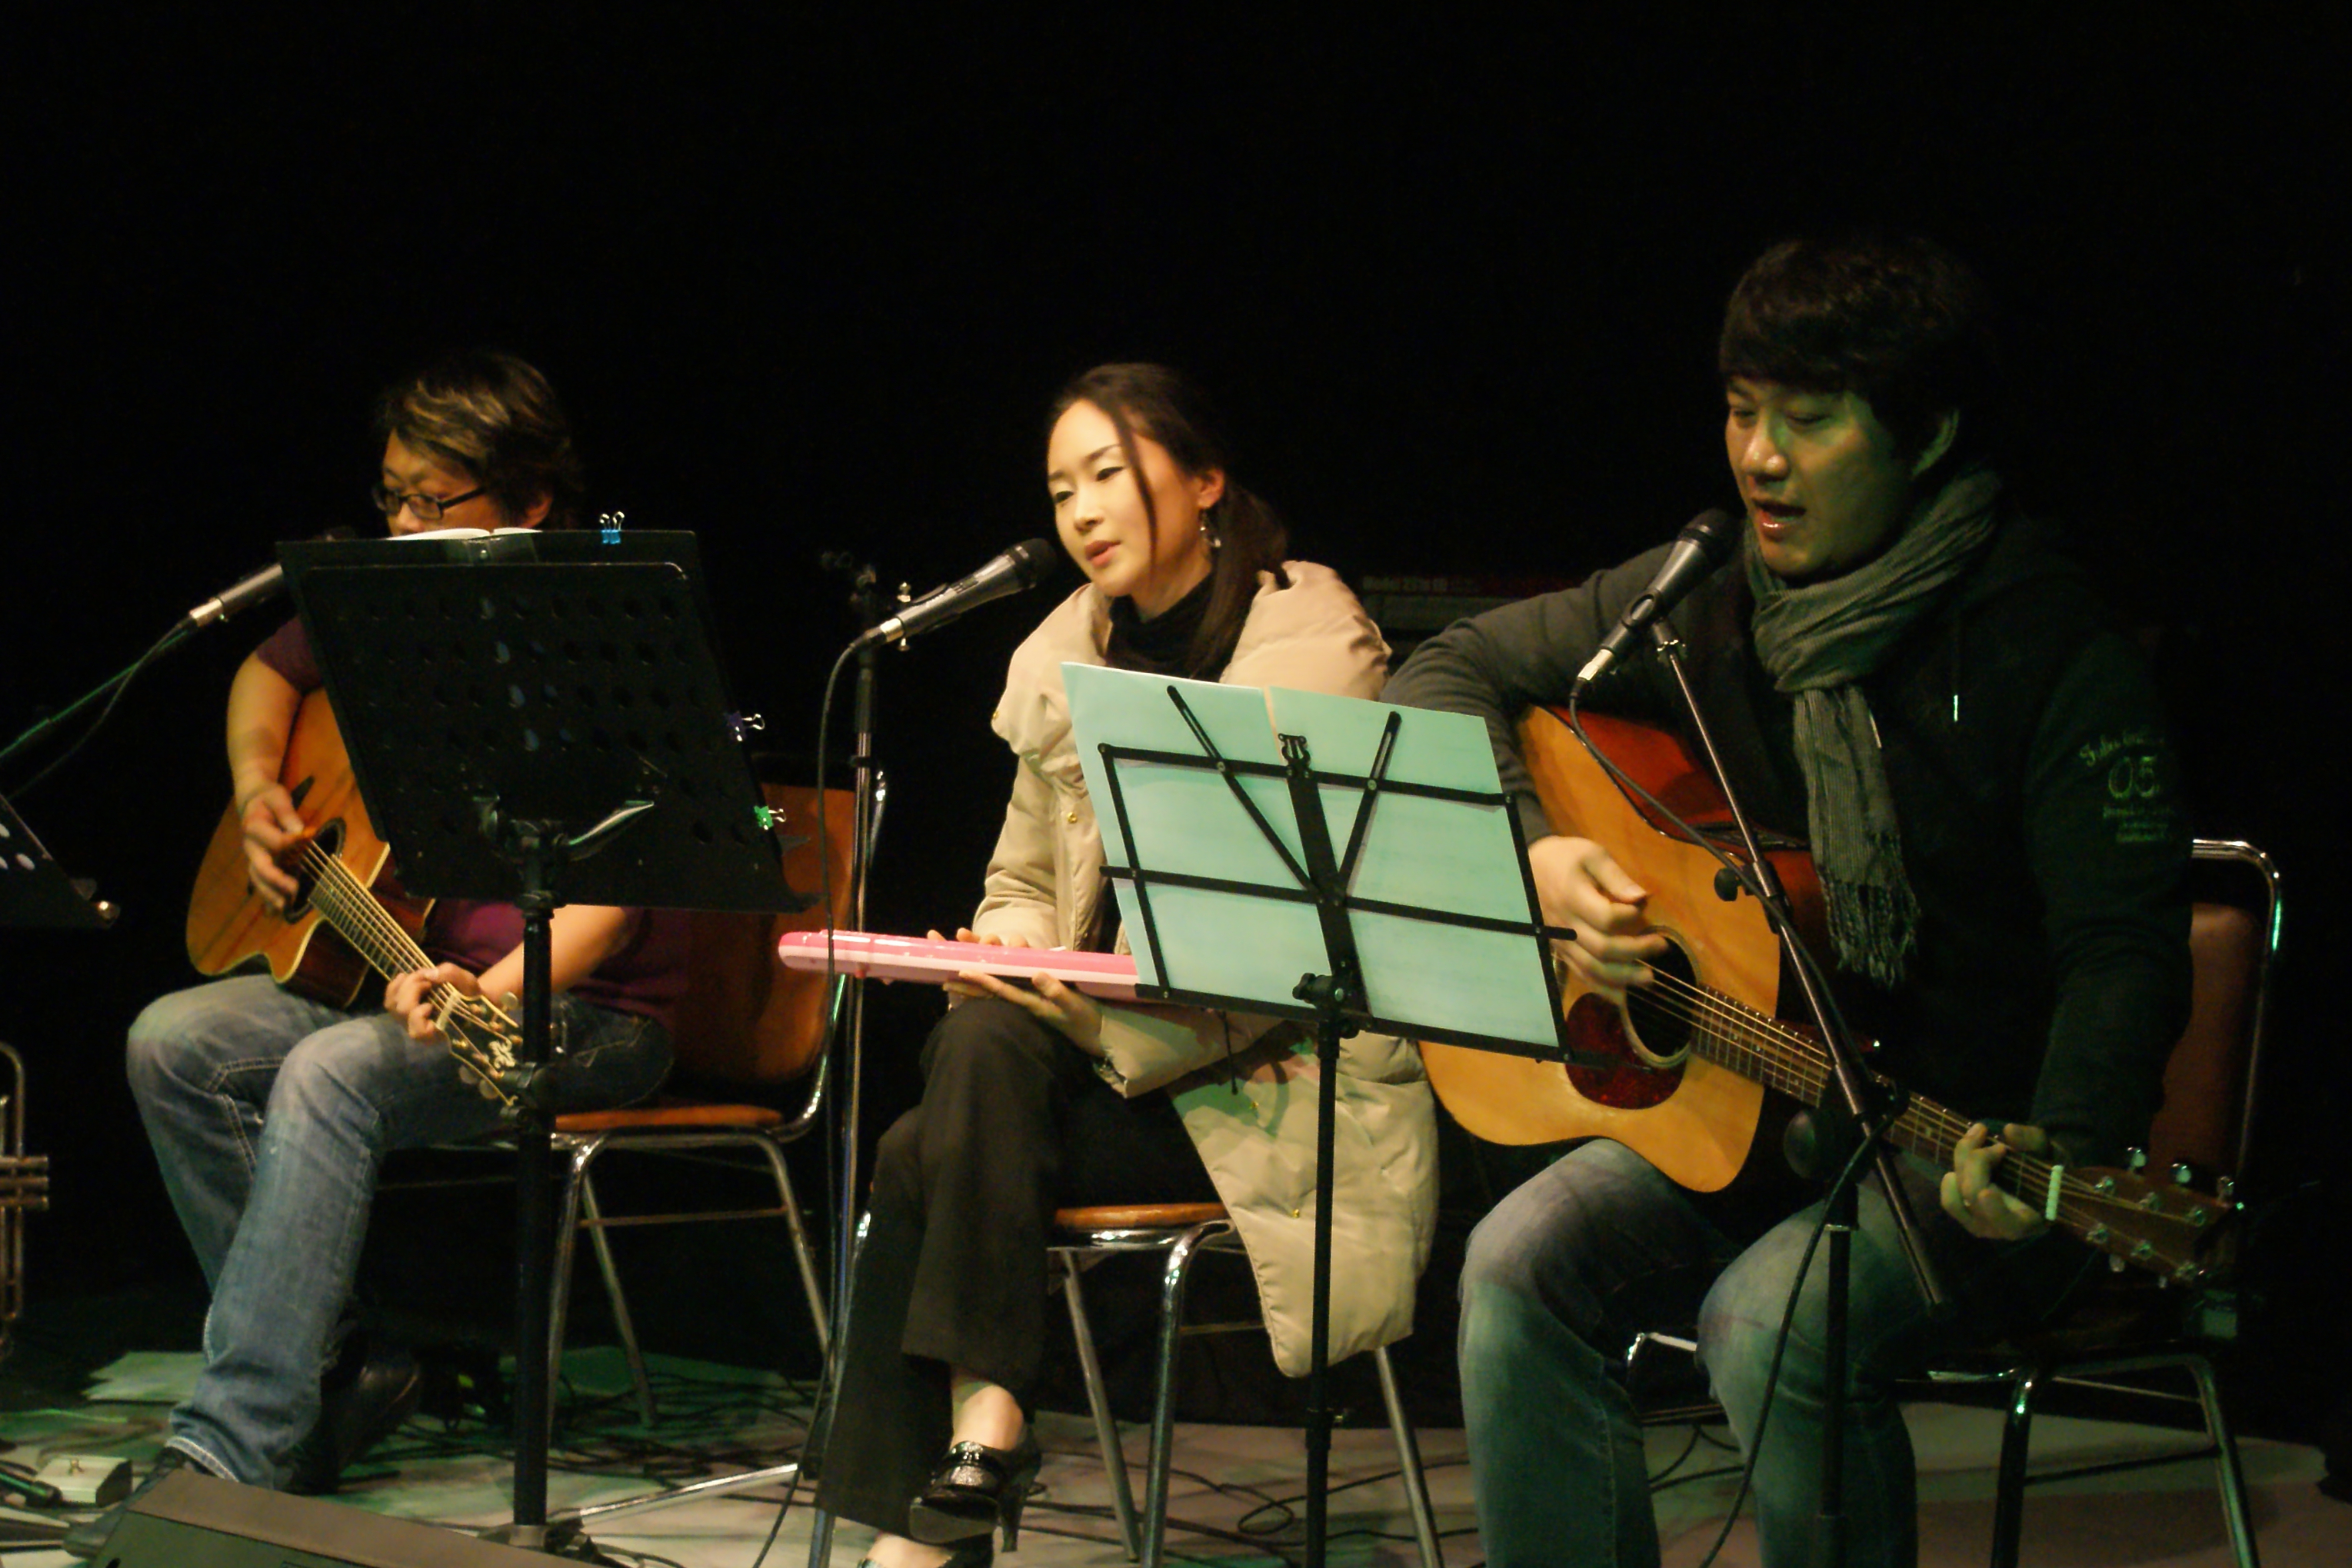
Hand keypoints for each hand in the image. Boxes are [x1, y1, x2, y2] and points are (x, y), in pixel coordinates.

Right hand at [239, 783, 305, 910]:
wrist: (252, 800)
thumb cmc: (268, 799)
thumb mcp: (277, 797)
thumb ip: (287, 812)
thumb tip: (300, 830)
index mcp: (253, 827)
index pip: (274, 841)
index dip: (291, 843)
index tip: (309, 839)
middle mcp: (250, 846)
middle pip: (260, 867)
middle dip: (277, 880)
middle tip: (294, 889)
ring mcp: (253, 857)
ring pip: (257, 879)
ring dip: (269, 894)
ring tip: (283, 908)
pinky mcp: (258, 863)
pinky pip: (260, 882)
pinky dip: (266, 897)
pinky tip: (274, 913)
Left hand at [386, 963, 482, 1042]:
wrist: (466, 998)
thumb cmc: (469, 995)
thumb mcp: (468, 982)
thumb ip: (451, 976)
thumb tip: (428, 974)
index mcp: (437, 1031)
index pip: (418, 1031)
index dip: (420, 1012)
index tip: (434, 999)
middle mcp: (418, 1031)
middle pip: (403, 1010)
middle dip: (413, 988)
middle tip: (428, 980)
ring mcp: (406, 1021)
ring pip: (392, 1004)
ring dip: (404, 985)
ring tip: (420, 977)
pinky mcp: (400, 1012)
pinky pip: (388, 999)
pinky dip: (394, 986)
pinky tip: (405, 977)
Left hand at [931, 927, 1102, 1055]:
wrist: (1095, 1035)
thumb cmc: (1085, 1020)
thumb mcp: (1074, 1005)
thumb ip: (1056, 990)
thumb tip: (1036, 973)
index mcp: (1031, 1003)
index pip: (1001, 990)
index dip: (982, 981)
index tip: (962, 972)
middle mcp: (1025, 1004)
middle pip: (992, 994)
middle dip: (969, 987)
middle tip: (944, 980)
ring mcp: (1028, 1004)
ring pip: (997, 994)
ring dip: (975, 989)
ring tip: (953, 982)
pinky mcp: (1034, 1004)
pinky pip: (1008, 994)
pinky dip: (992, 989)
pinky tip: (980, 987)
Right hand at [1526, 835, 1667, 1002]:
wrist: (1529, 868)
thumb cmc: (1565, 859)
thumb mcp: (1592, 855)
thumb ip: (1617, 877)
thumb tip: (1643, 898)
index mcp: (1573, 897)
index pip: (1606, 917)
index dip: (1630, 917)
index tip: (1643, 907)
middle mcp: (1566, 925)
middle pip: (1603, 948)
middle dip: (1637, 951)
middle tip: (1662, 946)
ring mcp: (1561, 941)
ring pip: (1592, 968)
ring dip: (1623, 978)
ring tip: (1649, 978)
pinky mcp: (1561, 951)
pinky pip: (1581, 974)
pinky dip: (1603, 988)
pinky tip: (1623, 995)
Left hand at [1940, 1122, 2050, 1240]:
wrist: (2043, 1185)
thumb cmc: (2050, 1173)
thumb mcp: (2052, 1154)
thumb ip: (2034, 1143)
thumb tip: (2009, 1131)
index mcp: (2027, 1221)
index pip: (2007, 1224)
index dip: (1994, 1210)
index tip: (1988, 1191)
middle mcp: (1998, 1228)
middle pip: (1974, 1197)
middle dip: (1977, 1160)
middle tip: (1985, 1131)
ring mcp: (1977, 1222)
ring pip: (1955, 1196)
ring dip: (1962, 1159)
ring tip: (1977, 1134)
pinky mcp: (1964, 1213)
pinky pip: (1949, 1195)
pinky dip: (1955, 1167)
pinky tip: (1967, 1146)